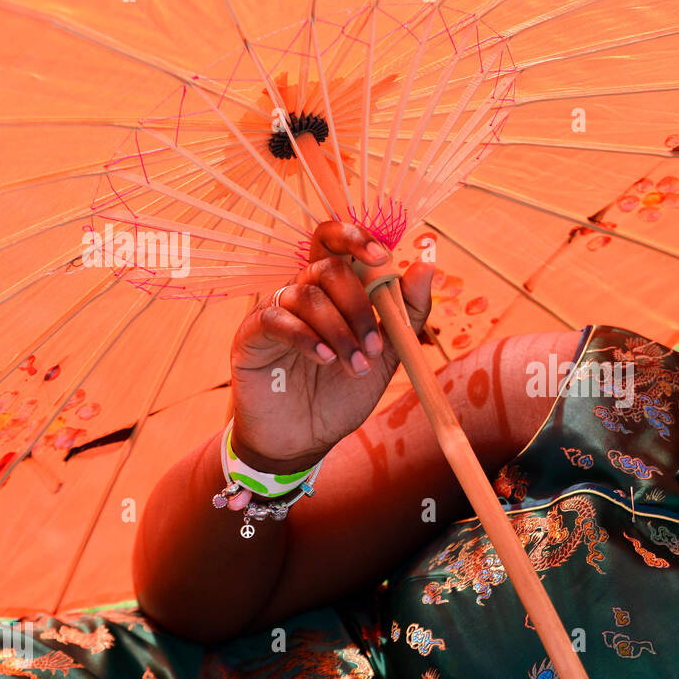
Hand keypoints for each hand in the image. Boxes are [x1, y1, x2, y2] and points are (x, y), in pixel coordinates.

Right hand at [228, 220, 434, 477]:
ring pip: (307, 294)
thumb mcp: (388, 353)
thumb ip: (407, 310)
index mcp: (333, 291)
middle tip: (375, 348)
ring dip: (340, 332)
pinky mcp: (251, 335)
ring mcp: (275, 311)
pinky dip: (306, 336)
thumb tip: (427, 262)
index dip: (356, 238)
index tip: (382, 257)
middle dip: (359, 307)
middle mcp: (302, 293)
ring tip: (355, 368)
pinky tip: (324, 359)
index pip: (336, 242)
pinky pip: (277, 319)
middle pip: (329, 267)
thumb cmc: (342, 393)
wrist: (306, 440)